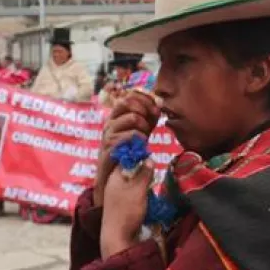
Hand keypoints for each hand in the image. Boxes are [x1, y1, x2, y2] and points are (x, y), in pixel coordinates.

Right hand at [95, 91, 159, 206]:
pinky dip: (140, 138)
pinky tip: (142, 145)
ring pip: (132, 118)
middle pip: (127, 101)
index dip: (145, 97)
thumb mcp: (140, 129)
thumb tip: (160, 103)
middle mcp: (110, 121)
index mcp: (116, 115)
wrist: (112, 175)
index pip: (129, 94)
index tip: (157, 107)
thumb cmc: (128, 150)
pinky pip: (130, 135)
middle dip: (145, 109)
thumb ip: (149, 116)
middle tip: (152, 120)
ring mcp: (108, 133)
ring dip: (144, 125)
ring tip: (146, 135)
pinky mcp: (110, 147)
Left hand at [100, 165, 154, 257]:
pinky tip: (149, 199)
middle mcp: (115, 184)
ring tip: (152, 188)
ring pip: (134, 182)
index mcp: (115, 176)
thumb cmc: (127, 211)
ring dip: (145, 184)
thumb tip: (149, 159)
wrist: (118, 238)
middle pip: (132, 170)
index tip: (152, 157)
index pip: (127, 159)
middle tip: (153, 176)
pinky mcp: (123, 205)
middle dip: (144, 171)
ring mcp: (118, 195)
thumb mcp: (138, 189)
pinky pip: (134, 193)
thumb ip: (144, 173)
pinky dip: (142, 194)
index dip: (139, 156)